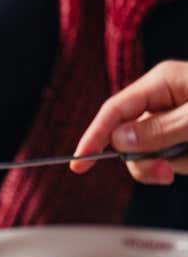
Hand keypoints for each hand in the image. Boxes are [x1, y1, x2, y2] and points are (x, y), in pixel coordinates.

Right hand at [71, 60, 187, 183]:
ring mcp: (173, 119)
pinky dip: (183, 163)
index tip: (78, 164)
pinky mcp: (183, 136)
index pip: (114, 110)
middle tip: (165, 174)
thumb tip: (117, 139)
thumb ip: (159, 129)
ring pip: (149, 152)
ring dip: (172, 162)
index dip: (94, 136)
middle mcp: (163, 99)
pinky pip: (169, 159)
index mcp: (161, 82)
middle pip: (128, 137)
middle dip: (144, 159)